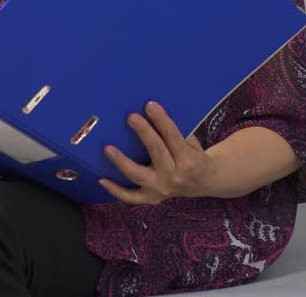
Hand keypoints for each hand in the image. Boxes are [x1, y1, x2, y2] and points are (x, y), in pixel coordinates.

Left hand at [99, 101, 214, 204]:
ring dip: (122, 162)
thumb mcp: (191, 142)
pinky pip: (131, 197)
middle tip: (131, 117)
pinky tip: (101, 179)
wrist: (204, 182)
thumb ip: (174, 131)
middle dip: (144, 134)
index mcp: (189, 160)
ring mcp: (161, 190)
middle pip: (157, 153)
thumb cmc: (194, 154)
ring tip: (107, 148)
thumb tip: (149, 109)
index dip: (162, 121)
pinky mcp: (151, 198)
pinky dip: (115, 190)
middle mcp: (175, 176)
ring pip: (138, 176)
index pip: (173, 137)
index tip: (150, 105)